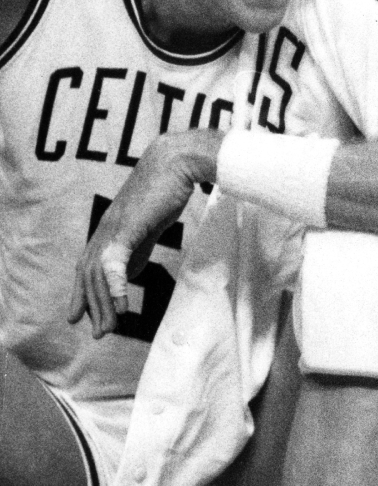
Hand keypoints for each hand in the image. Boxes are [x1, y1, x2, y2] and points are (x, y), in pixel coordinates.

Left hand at [68, 131, 218, 337]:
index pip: (89, 265)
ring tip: (108, 326)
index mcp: (112, 227)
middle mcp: (106, 229)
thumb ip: (142, 243)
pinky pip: (114, 263)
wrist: (179, 159)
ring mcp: (114, 228)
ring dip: (102, 303)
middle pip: (89, 274)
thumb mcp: (152, 220)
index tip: (84, 315)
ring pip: (98, 274)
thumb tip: (135, 266)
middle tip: (97, 332)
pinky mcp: (126, 228)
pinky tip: (120, 303)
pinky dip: (115, 286)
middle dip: (91, 305)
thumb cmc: (170, 183)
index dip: (85, 291)